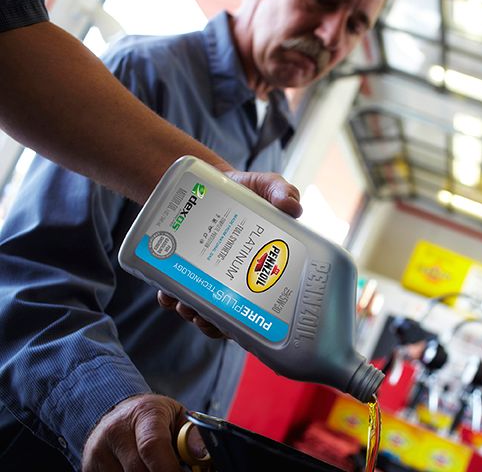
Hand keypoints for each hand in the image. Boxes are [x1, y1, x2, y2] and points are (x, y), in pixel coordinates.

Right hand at [82, 394, 205, 471]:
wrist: (119, 415)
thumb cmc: (154, 419)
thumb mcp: (177, 417)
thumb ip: (191, 435)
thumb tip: (202, 454)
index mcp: (143, 414)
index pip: (152, 446)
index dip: (168, 468)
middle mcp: (115, 431)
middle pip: (138, 470)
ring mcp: (97, 452)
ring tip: (159, 467)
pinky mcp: (89, 469)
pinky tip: (143, 470)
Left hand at [158, 170, 301, 337]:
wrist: (211, 180)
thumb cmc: (247, 190)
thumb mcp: (266, 185)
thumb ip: (280, 191)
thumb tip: (293, 207)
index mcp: (262, 267)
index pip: (261, 303)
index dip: (250, 321)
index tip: (238, 325)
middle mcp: (237, 277)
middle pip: (228, 314)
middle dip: (213, 322)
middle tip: (203, 317)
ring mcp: (210, 275)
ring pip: (202, 307)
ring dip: (190, 312)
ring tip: (182, 305)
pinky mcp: (187, 268)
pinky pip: (176, 291)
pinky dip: (169, 297)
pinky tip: (165, 294)